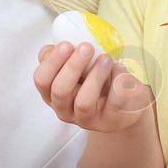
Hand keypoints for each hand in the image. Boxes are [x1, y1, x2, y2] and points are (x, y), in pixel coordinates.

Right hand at [34, 41, 152, 133]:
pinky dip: (117, 81)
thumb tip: (56, 46)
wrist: (125, 101)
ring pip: (84, 101)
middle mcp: (65, 110)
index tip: (66, 44)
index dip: (52, 62)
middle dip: (73, 66)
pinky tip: (120, 68)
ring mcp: (86, 119)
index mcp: (52, 93)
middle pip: (60, 91)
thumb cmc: (97, 80)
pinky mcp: (109, 122)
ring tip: (106, 58)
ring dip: (96, 75)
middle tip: (87, 47)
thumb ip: (63, 56)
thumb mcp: (78, 67)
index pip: (42, 80)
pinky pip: (113, 103)